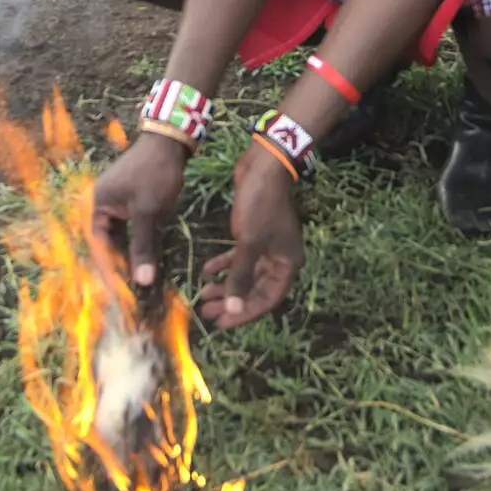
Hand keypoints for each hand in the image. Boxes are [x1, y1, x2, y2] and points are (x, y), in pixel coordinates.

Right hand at [93, 132, 187, 286]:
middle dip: (117, 268)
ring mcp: (115, 205)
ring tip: (136, 285)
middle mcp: (101, 206)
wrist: (169, 143)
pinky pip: (129, 231)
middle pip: (106, 244)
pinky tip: (146, 263)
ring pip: (119, 239)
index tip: (118, 295)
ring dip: (128, 258)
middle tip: (128, 295)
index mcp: (96, 206)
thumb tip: (142, 281)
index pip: (98, 246)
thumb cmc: (155, 174)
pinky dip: (137, 245)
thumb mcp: (148, 211)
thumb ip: (143, 246)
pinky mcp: (129, 205)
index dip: (108, 271)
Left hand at [199, 146, 304, 328]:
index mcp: (287, 264)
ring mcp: (267, 245)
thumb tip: (234, 310)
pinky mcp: (254, 233)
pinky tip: (206, 270)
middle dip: (231, 301)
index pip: (267, 300)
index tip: (221, 323)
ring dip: (226, 284)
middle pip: (255, 289)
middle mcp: (280, 258)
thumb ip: (241, 277)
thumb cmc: (260, 206)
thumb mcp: (249, 243)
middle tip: (206, 312)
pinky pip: (240, 256)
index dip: (245, 314)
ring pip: (245, 274)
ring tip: (202, 295)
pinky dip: (224, 264)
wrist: (263, 167)